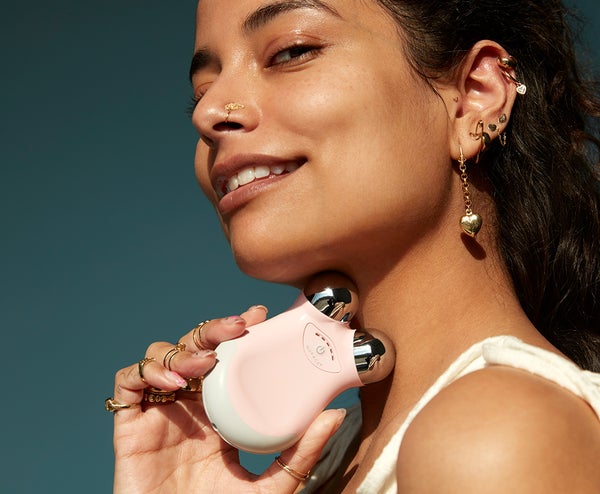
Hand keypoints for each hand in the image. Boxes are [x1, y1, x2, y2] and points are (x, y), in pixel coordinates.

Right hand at [110, 306, 345, 492]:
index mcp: (221, 408)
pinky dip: (145, 372)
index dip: (238, 333)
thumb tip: (336, 415)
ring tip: (204, 365)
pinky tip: (171, 385)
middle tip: (236, 327)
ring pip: (162, 356)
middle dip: (212, 330)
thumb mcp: (271, 485)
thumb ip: (302, 453)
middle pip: (194, 348)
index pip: (226, 358)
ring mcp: (160, 410)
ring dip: (182, 351)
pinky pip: (128, 382)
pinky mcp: (130, 425)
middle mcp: (190, 402)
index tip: (259, 316)